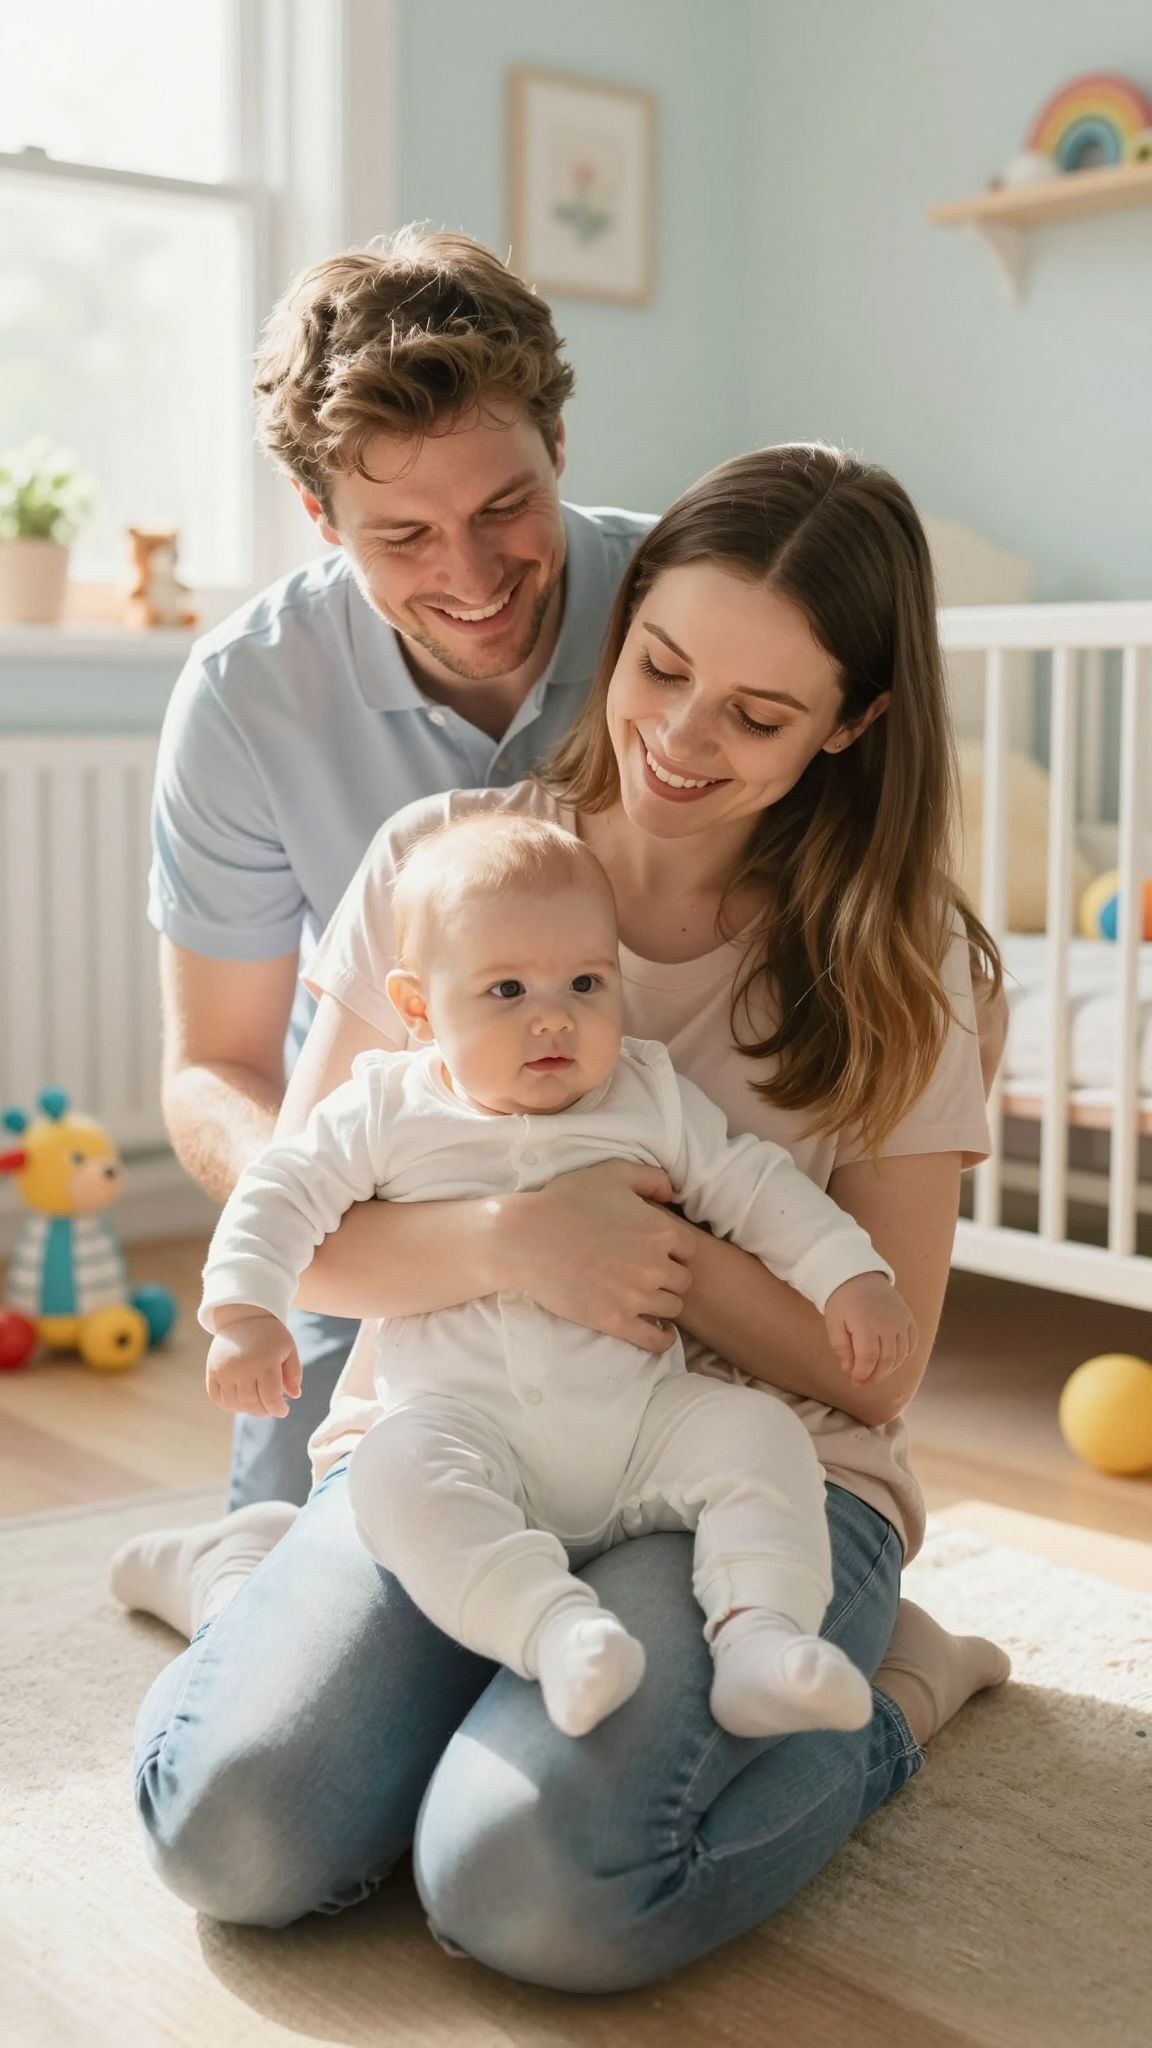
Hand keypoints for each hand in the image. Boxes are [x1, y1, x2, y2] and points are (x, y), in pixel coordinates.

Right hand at [205, 1308, 302, 1417]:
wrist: (243, 1316)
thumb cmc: (270, 1335)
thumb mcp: (289, 1349)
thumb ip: (294, 1373)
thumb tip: (294, 1396)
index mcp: (265, 1363)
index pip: (271, 1399)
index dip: (278, 1410)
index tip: (284, 1410)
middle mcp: (242, 1368)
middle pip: (252, 1404)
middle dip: (265, 1411)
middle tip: (271, 1408)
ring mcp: (224, 1370)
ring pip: (234, 1404)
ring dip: (247, 1409)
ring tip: (257, 1403)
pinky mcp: (212, 1371)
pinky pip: (217, 1398)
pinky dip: (229, 1405)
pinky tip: (240, 1400)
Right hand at [507, 1160, 696, 1350]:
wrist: (526, 1238)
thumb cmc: (566, 1201)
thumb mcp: (611, 1173)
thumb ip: (650, 1177)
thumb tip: (671, 1193)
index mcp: (660, 1231)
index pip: (689, 1249)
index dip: (674, 1249)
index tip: (658, 1251)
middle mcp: (655, 1265)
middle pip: (683, 1280)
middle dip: (670, 1276)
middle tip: (649, 1274)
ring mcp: (636, 1296)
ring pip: (672, 1308)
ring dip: (663, 1303)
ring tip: (648, 1298)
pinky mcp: (615, 1321)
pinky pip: (655, 1340)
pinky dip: (662, 1338)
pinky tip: (659, 1332)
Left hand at [824, 1272, 917, 1384]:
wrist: (858, 1276)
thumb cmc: (842, 1301)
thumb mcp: (834, 1323)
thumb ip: (841, 1348)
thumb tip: (849, 1369)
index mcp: (866, 1324)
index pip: (868, 1359)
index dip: (862, 1374)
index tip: (854, 1380)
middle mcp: (888, 1323)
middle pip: (887, 1360)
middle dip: (875, 1376)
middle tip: (863, 1381)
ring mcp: (901, 1321)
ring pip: (901, 1355)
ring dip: (888, 1369)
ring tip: (874, 1372)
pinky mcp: (909, 1319)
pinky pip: (911, 1344)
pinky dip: (903, 1356)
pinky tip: (890, 1360)